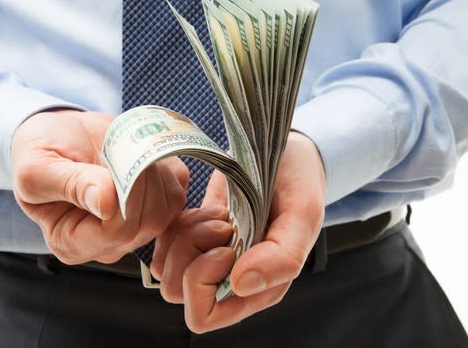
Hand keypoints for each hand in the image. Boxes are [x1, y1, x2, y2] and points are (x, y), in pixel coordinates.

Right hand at [11, 110, 188, 264]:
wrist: (58, 135)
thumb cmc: (40, 152)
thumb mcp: (37, 167)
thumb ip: (69, 185)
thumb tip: (106, 203)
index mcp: (71, 242)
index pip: (117, 233)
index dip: (127, 197)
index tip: (117, 163)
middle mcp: (108, 243)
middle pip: (149, 222)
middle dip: (143, 181)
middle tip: (123, 150)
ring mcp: (135, 228)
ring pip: (169, 208)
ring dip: (155, 172)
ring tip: (127, 151)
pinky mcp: (154, 206)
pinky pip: (177, 189)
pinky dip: (166, 167)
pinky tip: (140, 155)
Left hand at [153, 132, 324, 332]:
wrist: (288, 154)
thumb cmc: (300, 184)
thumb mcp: (302, 214)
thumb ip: (282, 256)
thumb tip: (241, 285)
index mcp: (258, 290)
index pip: (205, 314)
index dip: (205, 279)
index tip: (227, 242)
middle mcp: (229, 281)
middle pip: (176, 289)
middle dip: (192, 251)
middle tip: (223, 223)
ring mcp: (208, 258)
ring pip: (165, 266)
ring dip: (188, 233)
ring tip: (220, 214)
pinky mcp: (195, 236)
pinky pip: (164, 241)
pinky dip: (180, 221)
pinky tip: (209, 209)